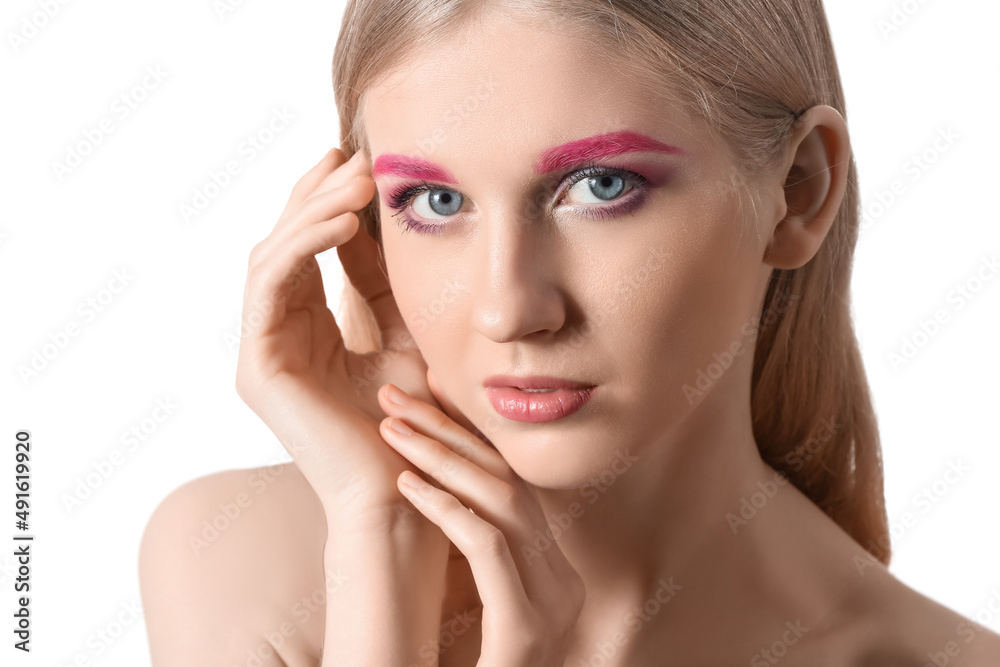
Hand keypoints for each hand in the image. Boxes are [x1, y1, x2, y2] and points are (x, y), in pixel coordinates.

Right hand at [235, 147, 443, 526]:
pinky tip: (341, 219)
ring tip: (354, 176)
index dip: (331, 203)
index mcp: (310, 330)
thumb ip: (385, 287)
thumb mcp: (407, 335)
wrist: (407, 489)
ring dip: (312, 210)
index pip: (311, 251)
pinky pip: (271, 285)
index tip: (364, 161)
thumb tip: (383, 222)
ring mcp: (265, 351)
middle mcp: (281, 336)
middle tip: (353, 152)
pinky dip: (302, 245)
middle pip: (285, 244)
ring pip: (272, 256)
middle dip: (317, 194)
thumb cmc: (417, 423)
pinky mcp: (259, 366)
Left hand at [376, 383, 586, 665]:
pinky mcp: (528, 629)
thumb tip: (432, 502)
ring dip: (441, 457)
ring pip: (501, 503)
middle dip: (449, 431)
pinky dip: (446, 509)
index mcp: (548, 575)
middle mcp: (559, 582)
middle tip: (396, 395)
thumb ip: (470, 564)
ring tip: (391, 427)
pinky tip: (405, 485)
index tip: (420, 405)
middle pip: (507, 483)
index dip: (465, 439)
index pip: (510, 488)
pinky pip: (488, 548)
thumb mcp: (475, 616)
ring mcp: (551, 606)